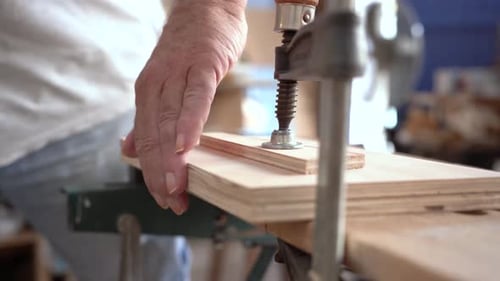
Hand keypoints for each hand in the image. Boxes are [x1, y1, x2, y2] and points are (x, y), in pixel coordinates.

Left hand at [122, 0, 246, 213]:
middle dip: (161, 174)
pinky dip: (189, 122)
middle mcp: (157, 85)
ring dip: (172, 158)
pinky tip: (187, 146)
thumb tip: (130, 150)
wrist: (206, 9)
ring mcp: (179, 75)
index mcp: (147, 93)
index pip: (146, 141)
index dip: (152, 173)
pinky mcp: (203, 66)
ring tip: (177, 187)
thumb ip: (149, 119)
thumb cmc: (190, 49)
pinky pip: (195, 97)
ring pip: (171, 122)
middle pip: (155, 137)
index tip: (161, 198)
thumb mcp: (164, 83)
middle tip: (170, 202)